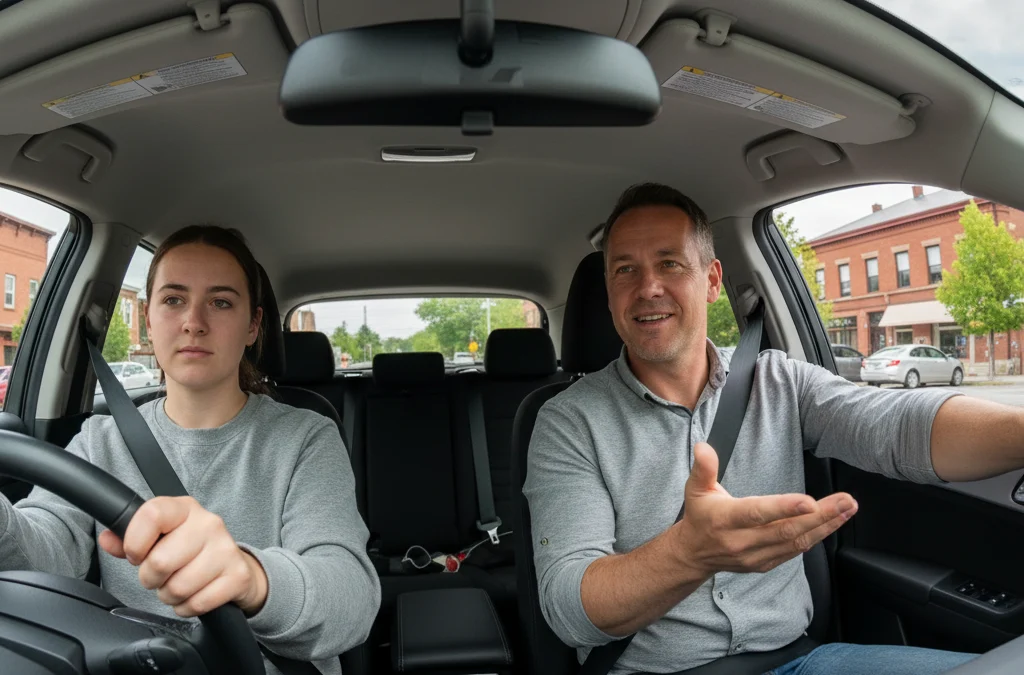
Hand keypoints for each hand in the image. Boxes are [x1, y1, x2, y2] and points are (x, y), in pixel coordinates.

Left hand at [98, 496, 267, 617]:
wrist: (235, 565)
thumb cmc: (190, 550)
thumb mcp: (161, 536)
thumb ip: (130, 538)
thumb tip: (108, 539)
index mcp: (185, 509)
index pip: (152, 514)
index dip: (135, 542)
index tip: (136, 555)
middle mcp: (208, 524)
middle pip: (160, 561)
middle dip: (151, 578)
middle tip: (159, 576)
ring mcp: (226, 549)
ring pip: (178, 587)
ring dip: (170, 595)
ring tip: (178, 585)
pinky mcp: (237, 576)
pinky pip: (198, 603)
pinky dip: (188, 607)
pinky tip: (194, 595)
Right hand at [672, 442, 857, 576]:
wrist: (694, 554)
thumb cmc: (699, 516)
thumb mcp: (695, 489)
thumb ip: (703, 468)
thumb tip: (703, 447)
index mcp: (725, 519)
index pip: (757, 513)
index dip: (783, 508)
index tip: (809, 502)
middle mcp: (742, 541)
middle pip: (786, 530)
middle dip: (820, 516)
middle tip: (846, 501)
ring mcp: (755, 555)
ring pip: (796, 542)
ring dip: (825, 526)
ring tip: (847, 509)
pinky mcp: (765, 564)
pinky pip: (795, 551)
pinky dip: (816, 536)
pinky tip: (832, 524)